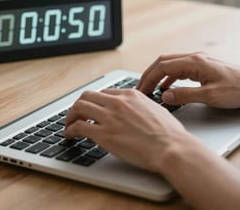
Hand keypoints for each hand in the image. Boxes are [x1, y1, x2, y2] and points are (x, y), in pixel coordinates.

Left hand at [65, 89, 191, 171]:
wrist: (171, 147)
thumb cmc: (169, 133)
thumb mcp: (156, 109)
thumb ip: (141, 106)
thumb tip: (137, 109)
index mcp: (130, 95)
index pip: (104, 93)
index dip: (95, 102)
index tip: (92, 109)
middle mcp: (118, 103)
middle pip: (87, 96)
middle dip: (79, 105)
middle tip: (76, 115)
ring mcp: (109, 117)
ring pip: (79, 107)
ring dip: (70, 116)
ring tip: (68, 125)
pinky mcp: (104, 134)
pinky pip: (78, 127)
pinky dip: (70, 130)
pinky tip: (70, 135)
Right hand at [137, 53, 239, 107]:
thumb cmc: (238, 89)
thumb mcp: (210, 96)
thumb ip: (185, 95)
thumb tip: (165, 96)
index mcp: (195, 62)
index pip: (163, 66)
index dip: (149, 78)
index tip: (141, 90)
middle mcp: (194, 58)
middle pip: (163, 62)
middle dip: (149, 75)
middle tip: (140, 89)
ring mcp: (198, 62)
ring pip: (170, 65)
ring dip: (157, 76)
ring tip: (149, 89)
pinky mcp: (202, 68)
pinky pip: (179, 70)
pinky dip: (168, 77)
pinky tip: (166, 87)